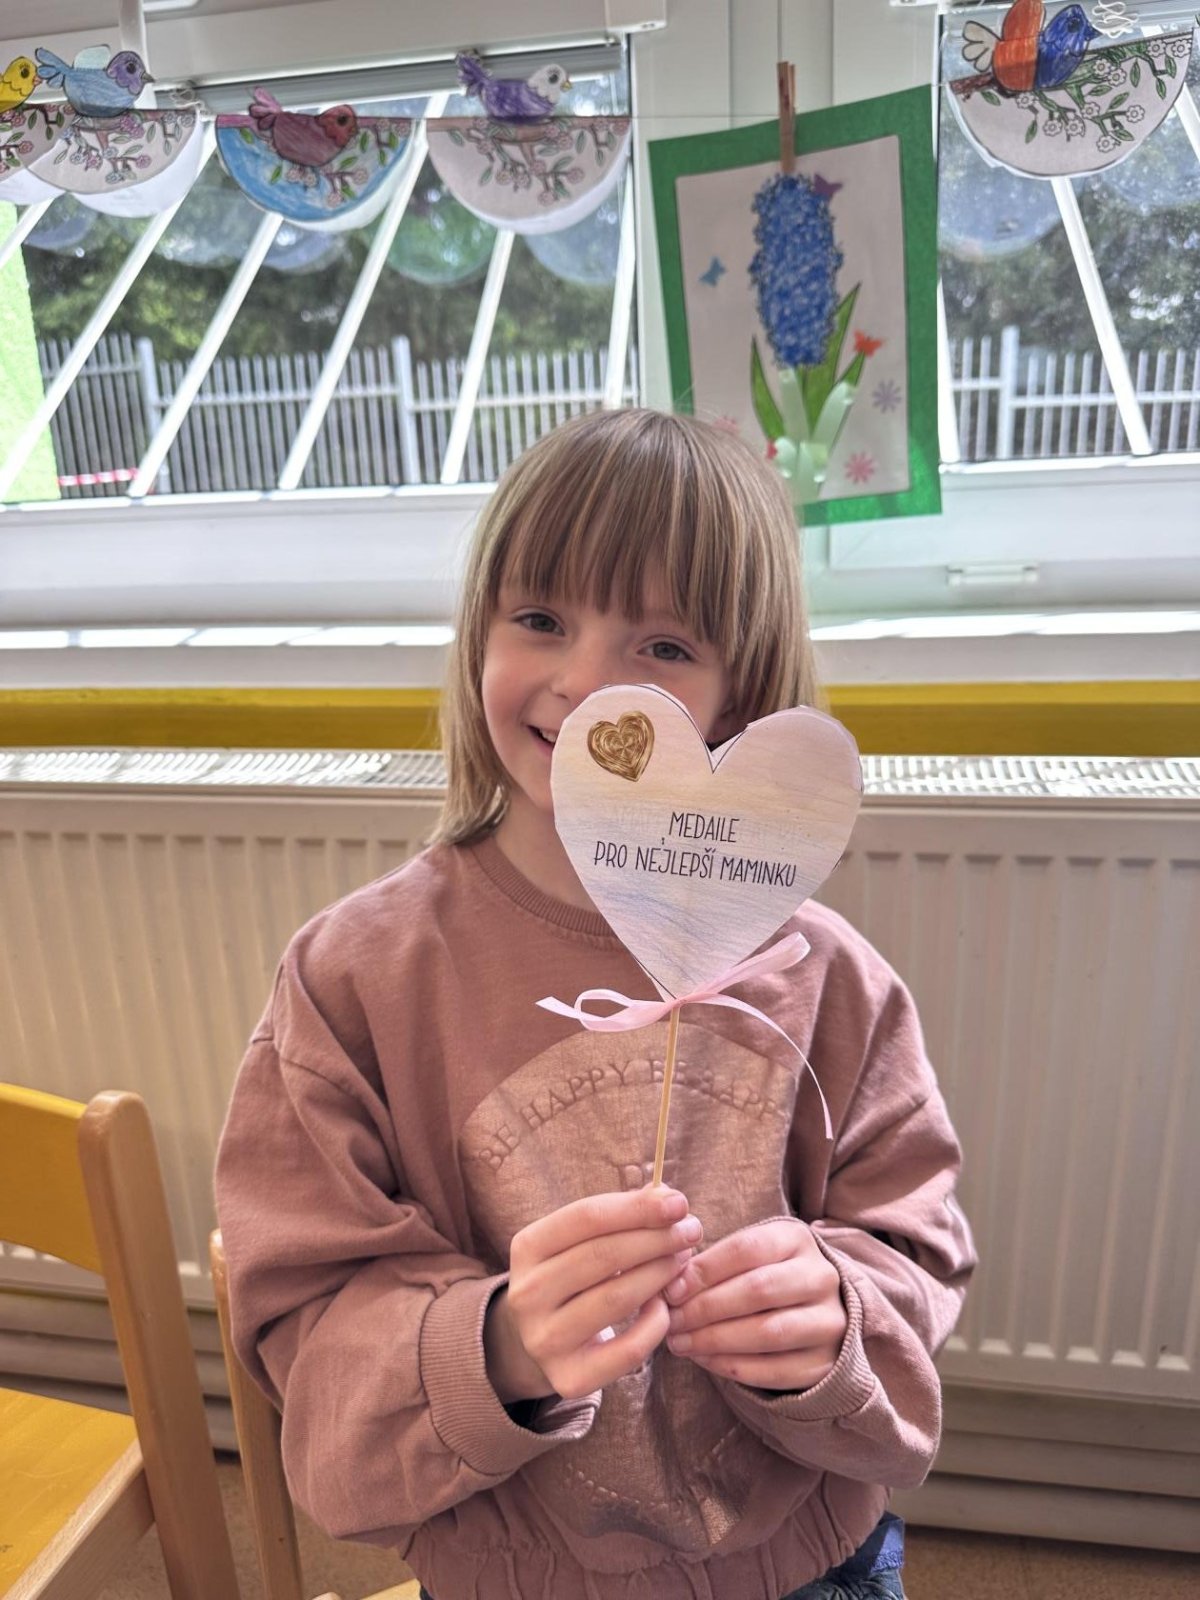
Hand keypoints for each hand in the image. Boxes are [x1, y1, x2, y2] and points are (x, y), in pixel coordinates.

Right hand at [485, 1186, 702, 1402]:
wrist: (536, 1340)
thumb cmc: (571, 1276)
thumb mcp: (579, 1241)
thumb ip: (619, 1217)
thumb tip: (667, 1198)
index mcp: (527, 1248)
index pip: (586, 1217)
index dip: (636, 1208)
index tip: (678, 1203)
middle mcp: (527, 1294)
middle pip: (603, 1256)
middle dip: (656, 1239)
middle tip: (691, 1230)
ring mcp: (545, 1339)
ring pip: (616, 1299)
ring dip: (660, 1273)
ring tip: (682, 1259)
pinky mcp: (569, 1378)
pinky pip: (629, 1349)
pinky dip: (656, 1323)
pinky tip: (664, 1304)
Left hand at [663, 1218, 846, 1390]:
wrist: (820, 1312)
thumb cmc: (769, 1275)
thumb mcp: (751, 1255)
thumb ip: (715, 1263)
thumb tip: (671, 1286)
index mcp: (797, 1239)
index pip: (747, 1248)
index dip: (705, 1270)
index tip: (672, 1290)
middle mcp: (821, 1277)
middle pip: (758, 1290)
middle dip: (707, 1308)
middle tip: (673, 1321)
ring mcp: (828, 1322)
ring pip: (768, 1333)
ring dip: (716, 1340)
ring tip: (681, 1343)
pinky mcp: (826, 1362)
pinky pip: (776, 1370)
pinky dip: (733, 1366)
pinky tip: (704, 1360)